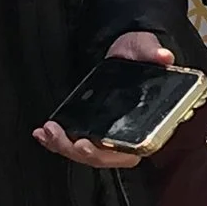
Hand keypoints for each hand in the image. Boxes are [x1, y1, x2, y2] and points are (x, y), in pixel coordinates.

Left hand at [33, 32, 178, 169]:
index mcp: (149, 123)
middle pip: (101, 156)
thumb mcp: (146, 48)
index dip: (108, 154)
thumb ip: (154, 53)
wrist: (128, 50)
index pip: (130, 151)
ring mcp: (109, 133)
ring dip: (62, 147)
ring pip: (85, 153)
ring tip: (47, 132)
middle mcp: (128, 133)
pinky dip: (57, 141)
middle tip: (58, 136)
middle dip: (75, 151)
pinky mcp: (94, 128)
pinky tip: (43, 134)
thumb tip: (163, 56)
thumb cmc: (141, 53)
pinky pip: (75, 143)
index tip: (87, 145)